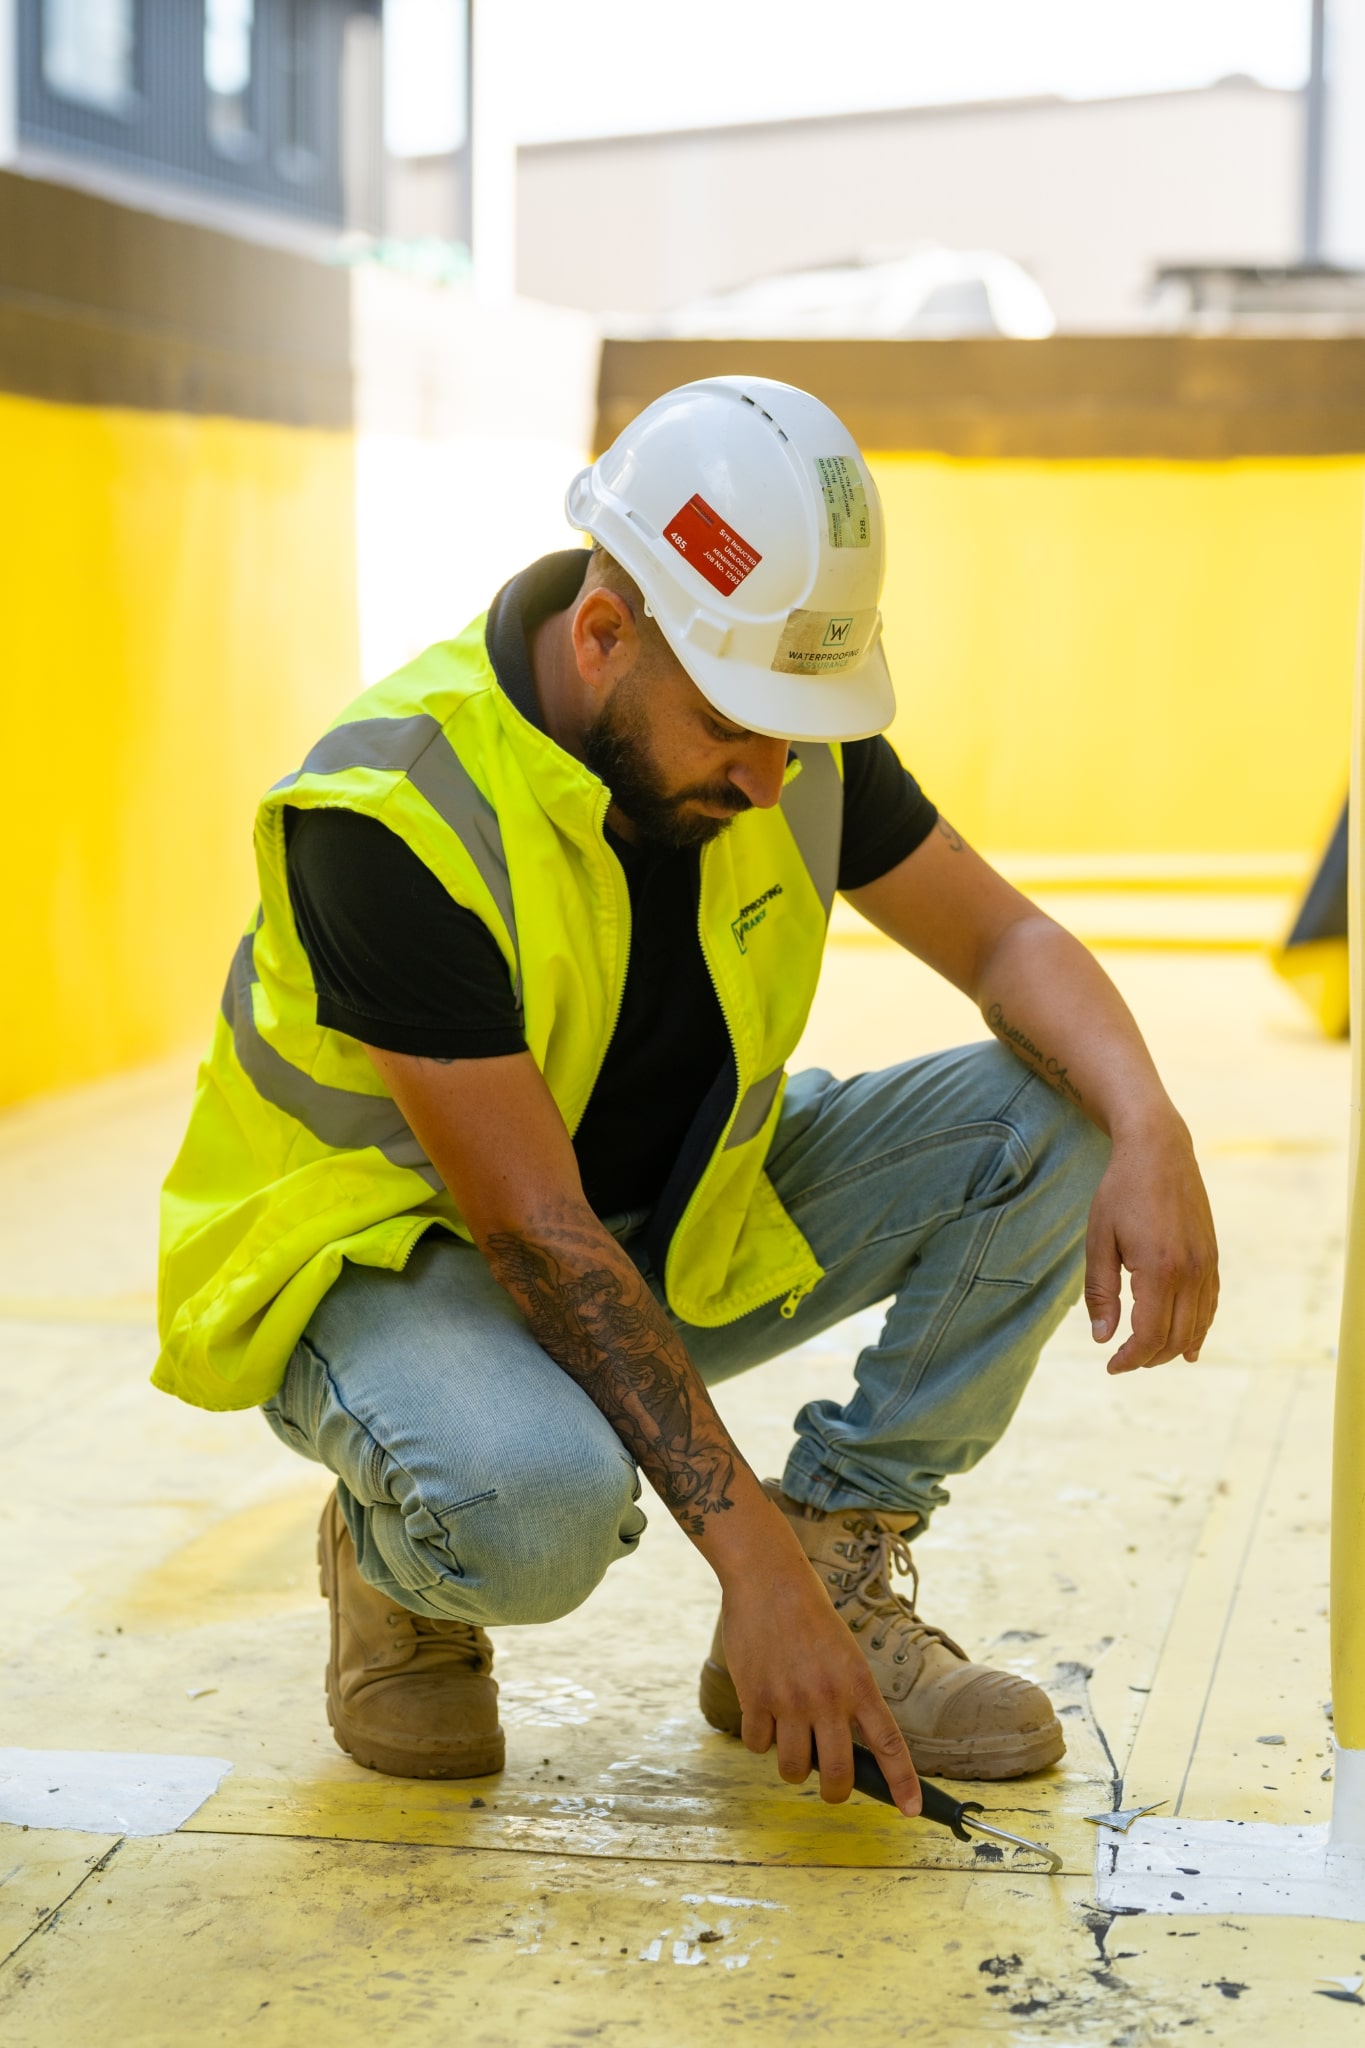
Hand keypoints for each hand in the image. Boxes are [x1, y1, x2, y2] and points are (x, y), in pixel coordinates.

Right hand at [718, 1518, 920, 1815]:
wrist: (769, 1580)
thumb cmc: (810, 1616)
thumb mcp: (845, 1655)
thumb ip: (847, 1698)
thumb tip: (835, 1748)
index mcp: (859, 1685)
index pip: (889, 1745)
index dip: (903, 1783)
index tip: (911, 1810)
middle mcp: (828, 1698)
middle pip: (838, 1774)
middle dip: (835, 1792)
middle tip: (831, 1787)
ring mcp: (790, 1701)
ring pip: (794, 1769)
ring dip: (794, 1766)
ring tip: (792, 1741)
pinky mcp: (755, 1698)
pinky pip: (757, 1745)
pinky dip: (760, 1739)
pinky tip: (762, 1715)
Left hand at [1085, 1113, 1218, 1372]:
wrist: (1159, 1150)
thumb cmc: (1120, 1191)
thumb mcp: (1098, 1240)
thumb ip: (1100, 1292)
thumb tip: (1102, 1338)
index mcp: (1158, 1269)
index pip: (1149, 1334)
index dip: (1130, 1358)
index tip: (1110, 1366)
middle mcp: (1189, 1271)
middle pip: (1174, 1337)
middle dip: (1148, 1358)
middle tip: (1121, 1361)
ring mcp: (1206, 1265)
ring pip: (1196, 1325)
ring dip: (1172, 1348)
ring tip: (1147, 1357)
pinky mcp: (1212, 1257)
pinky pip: (1210, 1305)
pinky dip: (1199, 1329)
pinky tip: (1190, 1347)